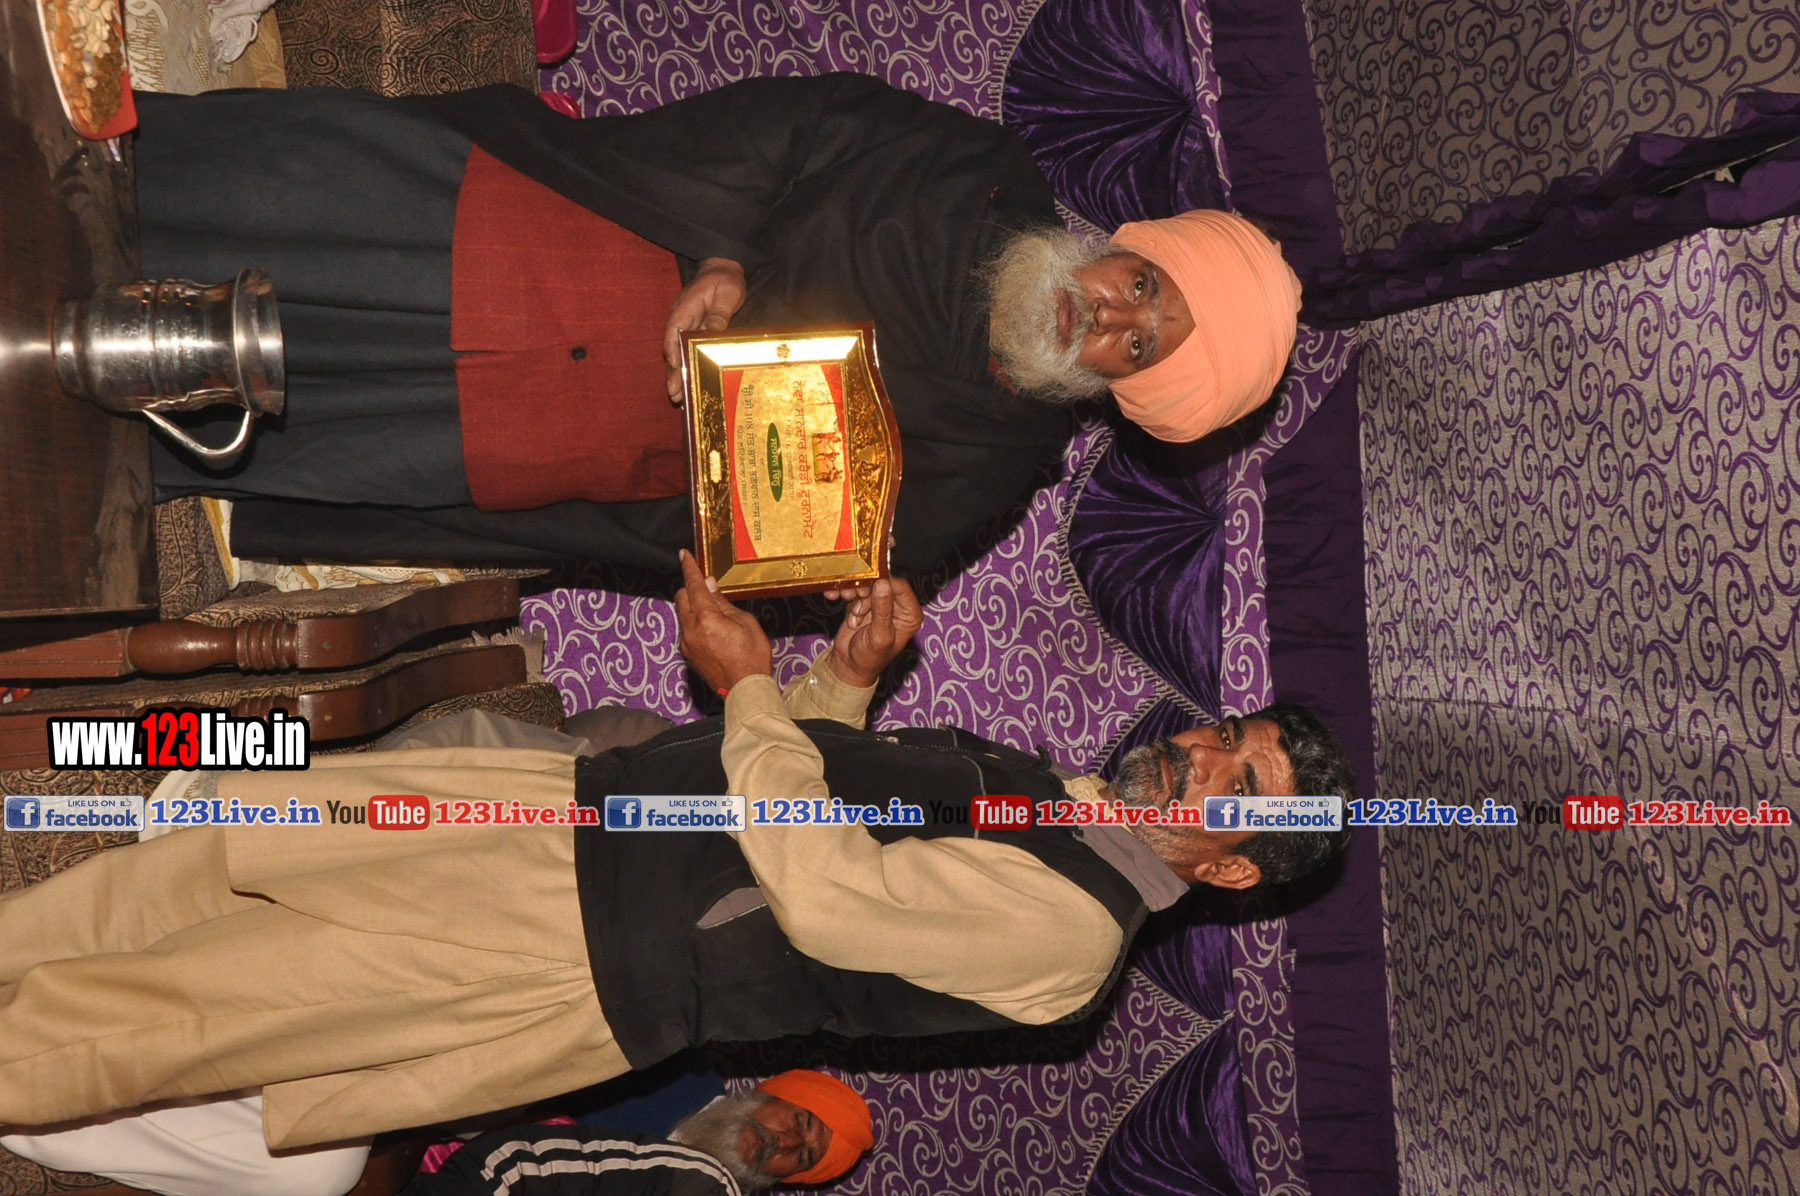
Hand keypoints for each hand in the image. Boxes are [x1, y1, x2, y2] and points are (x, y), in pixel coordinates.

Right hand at [663, 258, 746, 401]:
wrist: (723, 270)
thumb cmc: (725, 280)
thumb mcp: (726, 294)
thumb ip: (718, 313)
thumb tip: (711, 332)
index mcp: (685, 308)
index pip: (673, 333)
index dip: (673, 352)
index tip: (674, 368)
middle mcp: (681, 319)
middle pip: (673, 349)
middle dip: (672, 372)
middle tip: (674, 394)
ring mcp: (685, 326)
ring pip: (678, 353)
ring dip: (677, 374)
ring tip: (678, 397)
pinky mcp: (692, 331)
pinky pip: (687, 351)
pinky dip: (686, 367)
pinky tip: (689, 382)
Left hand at [674, 549, 771, 693]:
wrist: (744, 689)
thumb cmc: (751, 657)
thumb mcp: (745, 622)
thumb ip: (723, 602)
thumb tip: (710, 585)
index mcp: (706, 618)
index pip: (694, 585)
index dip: (689, 567)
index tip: (684, 555)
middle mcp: (690, 629)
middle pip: (681, 597)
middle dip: (691, 588)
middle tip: (709, 589)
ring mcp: (686, 643)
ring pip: (683, 614)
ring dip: (694, 607)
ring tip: (717, 614)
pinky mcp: (687, 654)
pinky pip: (687, 629)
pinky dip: (696, 623)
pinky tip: (714, 630)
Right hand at [827, 577, 922, 688]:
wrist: (849, 666)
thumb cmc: (870, 658)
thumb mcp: (879, 637)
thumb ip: (882, 610)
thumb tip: (883, 583)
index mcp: (910, 614)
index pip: (900, 587)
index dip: (884, 582)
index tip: (867, 584)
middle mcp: (898, 607)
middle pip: (882, 583)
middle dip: (866, 590)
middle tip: (856, 601)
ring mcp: (880, 604)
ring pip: (867, 586)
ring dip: (855, 596)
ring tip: (853, 616)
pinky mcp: (864, 603)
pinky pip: (856, 591)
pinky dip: (848, 598)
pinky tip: (846, 614)